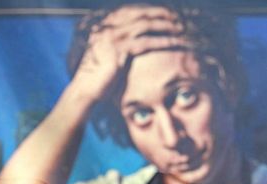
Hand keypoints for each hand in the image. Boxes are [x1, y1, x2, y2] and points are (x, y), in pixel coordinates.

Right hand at [69, 6, 186, 104]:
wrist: (85, 90)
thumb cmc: (100, 74)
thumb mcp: (109, 50)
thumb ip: (122, 38)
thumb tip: (142, 31)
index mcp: (105, 23)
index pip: (133, 9)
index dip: (152, 9)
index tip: (168, 13)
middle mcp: (108, 26)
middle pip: (141, 13)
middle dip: (162, 14)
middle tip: (178, 18)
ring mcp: (112, 36)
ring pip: (146, 25)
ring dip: (166, 25)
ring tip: (181, 29)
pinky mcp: (118, 50)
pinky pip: (146, 42)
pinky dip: (163, 41)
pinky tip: (175, 42)